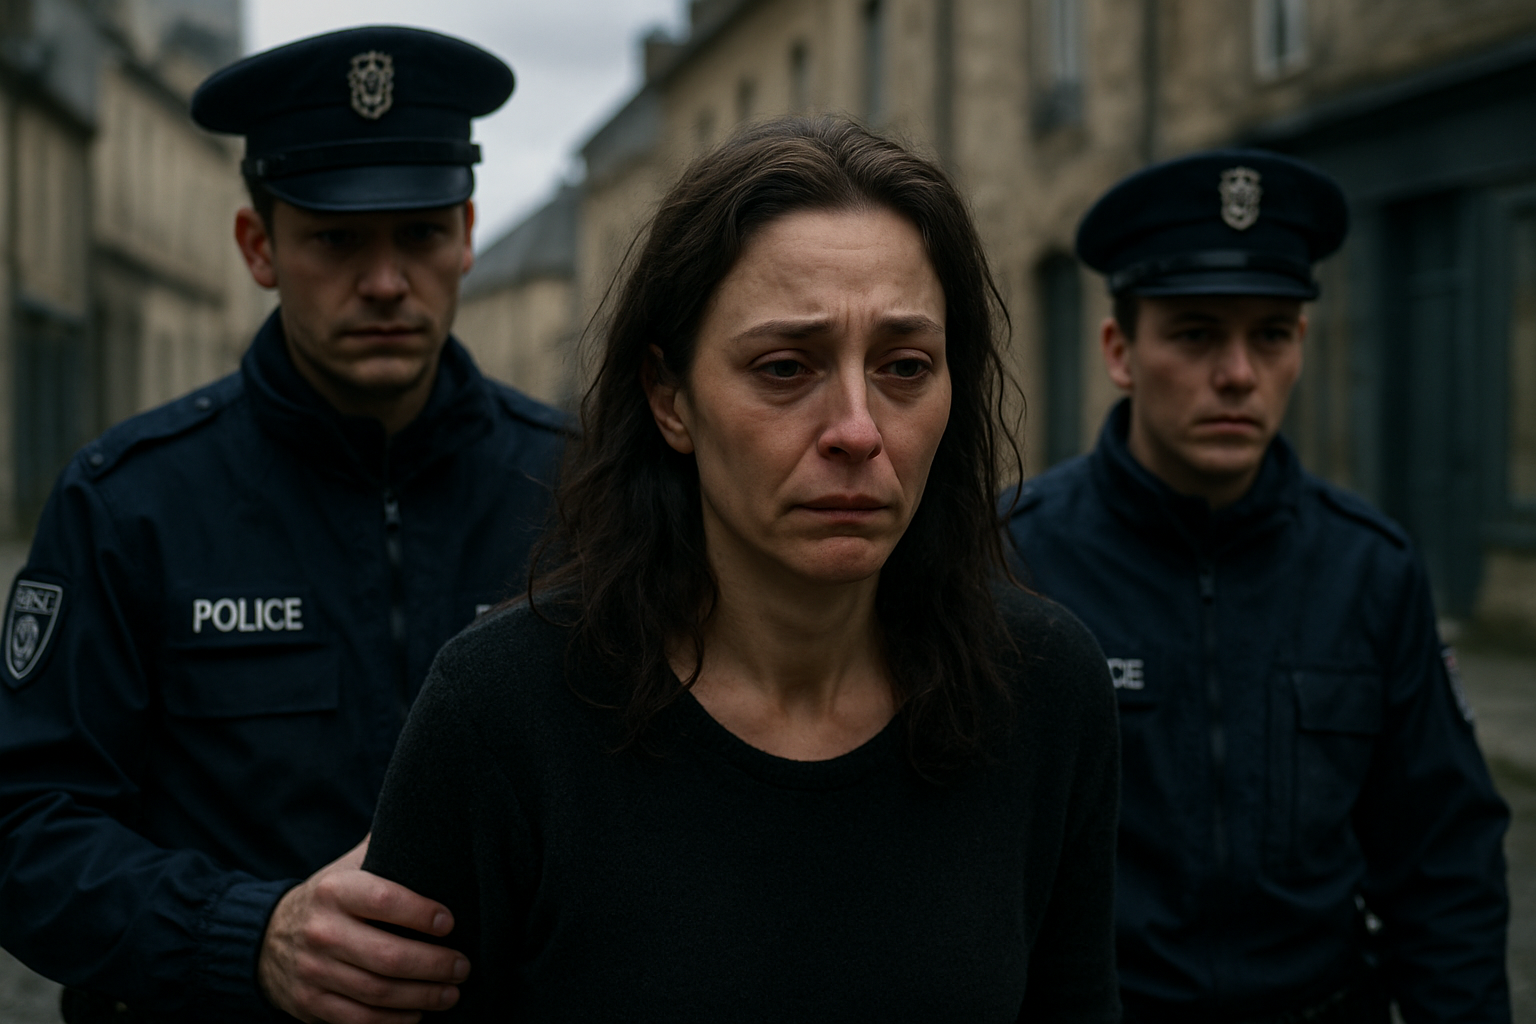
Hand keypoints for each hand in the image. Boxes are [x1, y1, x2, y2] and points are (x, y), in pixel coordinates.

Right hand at [258, 835, 469, 1023]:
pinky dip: (394, 1022)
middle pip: (388, 956)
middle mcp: (321, 931)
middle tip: (464, 966)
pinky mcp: (311, 1004)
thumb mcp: (348, 866)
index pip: (384, 900)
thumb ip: (385, 845)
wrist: (264, 939)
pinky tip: (418, 1015)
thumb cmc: (328, 898)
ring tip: (452, 993)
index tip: (451, 922)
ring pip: (377, 992)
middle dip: (434, 965)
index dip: (421, 913)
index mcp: (334, 890)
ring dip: (422, 997)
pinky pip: (359, 1021)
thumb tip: (432, 813)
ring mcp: (314, 971)